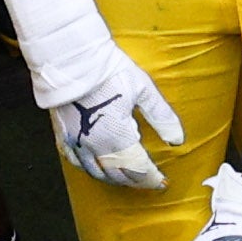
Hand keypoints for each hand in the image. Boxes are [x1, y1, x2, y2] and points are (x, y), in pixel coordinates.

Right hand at [0, 0, 179, 192]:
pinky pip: (75, 162)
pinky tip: (96, 167)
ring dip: (114, 179)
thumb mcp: (143, 90)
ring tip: (126, 178)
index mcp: (117, 136)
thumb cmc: (108, 70)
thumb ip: (161, 116)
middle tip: (148, 182)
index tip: (162, 182)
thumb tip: (178, 139)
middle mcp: (95, 145)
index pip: (138, 169)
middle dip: (135, 181)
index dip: (152, 178)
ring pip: (96, 172)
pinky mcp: (63, 135)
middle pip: (118, 175)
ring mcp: (77, 142)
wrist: (71, 58)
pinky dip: (89, 169)